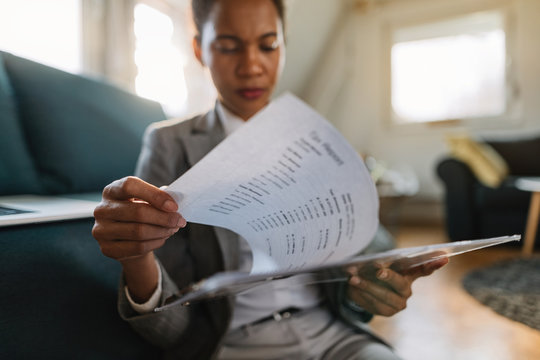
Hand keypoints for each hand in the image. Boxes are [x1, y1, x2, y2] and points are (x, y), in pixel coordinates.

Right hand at [92, 176, 186, 301]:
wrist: (127, 237)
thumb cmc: (140, 211)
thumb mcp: (147, 200)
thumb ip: (159, 197)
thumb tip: (175, 202)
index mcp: (111, 191)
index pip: (130, 186)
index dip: (154, 195)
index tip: (174, 206)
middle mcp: (102, 209)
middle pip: (137, 212)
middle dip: (164, 217)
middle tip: (180, 220)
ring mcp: (101, 230)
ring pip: (139, 232)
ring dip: (162, 231)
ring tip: (173, 228)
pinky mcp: (107, 249)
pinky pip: (138, 247)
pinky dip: (156, 243)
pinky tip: (163, 238)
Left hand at [346, 257, 447, 316]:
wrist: (361, 288)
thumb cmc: (374, 271)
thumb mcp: (378, 263)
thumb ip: (384, 260)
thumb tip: (382, 258)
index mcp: (409, 274)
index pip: (424, 268)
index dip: (433, 263)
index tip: (444, 256)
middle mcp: (406, 290)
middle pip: (399, 283)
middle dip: (388, 276)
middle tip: (378, 270)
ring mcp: (398, 303)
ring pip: (382, 295)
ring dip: (366, 285)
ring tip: (353, 278)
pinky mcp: (386, 312)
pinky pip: (372, 303)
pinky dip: (361, 293)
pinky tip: (353, 286)